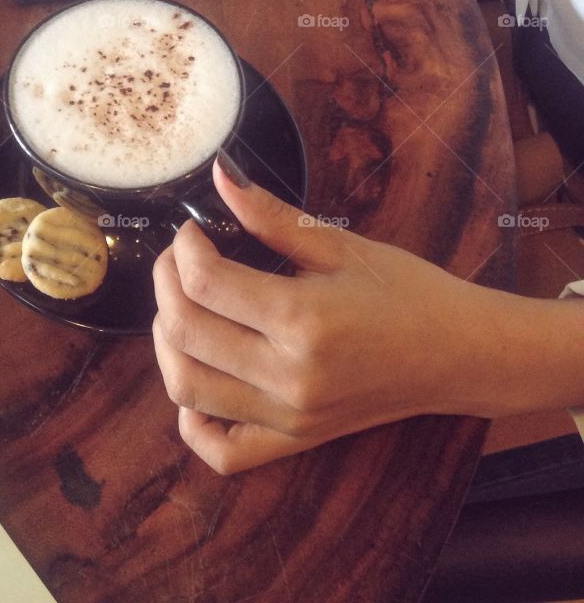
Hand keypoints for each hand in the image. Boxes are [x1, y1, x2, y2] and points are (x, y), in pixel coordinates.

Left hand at [152, 159, 570, 473]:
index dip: (184, 248)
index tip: (192, 230)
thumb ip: (272, 215)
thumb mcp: (340, 245)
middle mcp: (290, 377)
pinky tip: (199, 377)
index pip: (205, 283)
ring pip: (187, 388)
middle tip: (179, 259)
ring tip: (182, 307)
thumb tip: (221, 175)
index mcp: (303, 320)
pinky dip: (192, 418)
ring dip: (166, 342)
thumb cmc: (406, 291)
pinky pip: (222, 451)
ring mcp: (290, 417)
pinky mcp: (295, 441)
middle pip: (186, 332)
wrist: (460, 353)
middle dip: (165, 284)